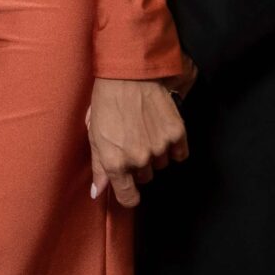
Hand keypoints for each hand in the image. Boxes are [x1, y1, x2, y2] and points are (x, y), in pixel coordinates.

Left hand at [86, 77, 188, 207]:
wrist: (128, 76)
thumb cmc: (106, 104)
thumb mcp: (94, 135)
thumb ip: (99, 167)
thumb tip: (99, 193)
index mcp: (116, 161)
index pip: (129, 197)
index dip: (128, 195)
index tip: (128, 188)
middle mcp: (140, 158)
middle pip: (145, 177)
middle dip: (138, 165)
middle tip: (130, 142)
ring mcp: (160, 147)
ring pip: (161, 165)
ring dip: (155, 154)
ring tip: (143, 131)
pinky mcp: (177, 135)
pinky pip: (179, 154)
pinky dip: (172, 147)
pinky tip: (159, 130)